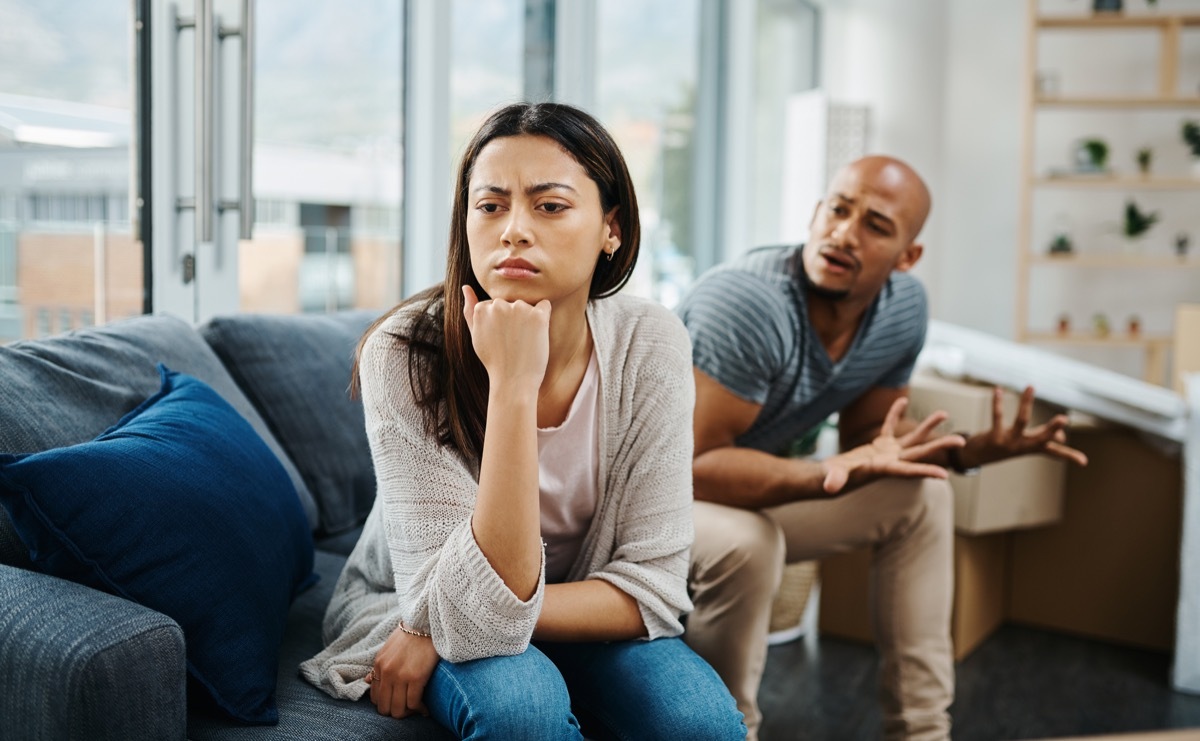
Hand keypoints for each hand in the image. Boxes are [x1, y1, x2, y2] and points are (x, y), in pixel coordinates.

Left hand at [365, 624, 438, 718]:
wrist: (426, 623)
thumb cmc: (410, 635)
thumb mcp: (388, 650)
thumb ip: (378, 667)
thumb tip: (368, 681)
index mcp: (378, 666)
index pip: (375, 698)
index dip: (387, 704)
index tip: (399, 702)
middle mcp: (386, 673)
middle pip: (384, 709)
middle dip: (396, 712)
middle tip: (408, 709)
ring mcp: (400, 676)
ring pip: (398, 710)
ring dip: (408, 713)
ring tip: (417, 708)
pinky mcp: (416, 677)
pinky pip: (413, 704)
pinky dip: (420, 710)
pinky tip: (425, 708)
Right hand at [462, 285, 550, 390]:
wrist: (513, 380)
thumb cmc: (494, 360)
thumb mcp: (476, 335)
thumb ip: (469, 310)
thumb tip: (466, 287)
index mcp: (483, 308)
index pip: (495, 304)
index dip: (500, 322)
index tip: (500, 338)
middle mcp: (500, 305)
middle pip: (511, 302)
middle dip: (514, 318)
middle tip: (512, 341)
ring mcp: (520, 309)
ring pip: (527, 305)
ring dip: (528, 319)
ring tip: (523, 341)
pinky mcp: (538, 316)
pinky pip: (545, 305)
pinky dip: (543, 316)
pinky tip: (536, 333)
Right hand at [821, 397, 964, 493]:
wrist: (828, 478)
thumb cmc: (829, 479)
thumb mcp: (832, 478)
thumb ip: (834, 480)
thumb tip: (831, 485)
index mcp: (882, 470)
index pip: (906, 471)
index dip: (924, 471)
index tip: (944, 474)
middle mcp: (890, 462)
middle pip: (919, 452)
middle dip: (940, 446)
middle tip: (962, 441)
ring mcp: (886, 453)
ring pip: (912, 438)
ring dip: (928, 427)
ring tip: (945, 413)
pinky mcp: (878, 445)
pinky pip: (890, 427)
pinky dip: (895, 414)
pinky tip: (903, 401)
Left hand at [961, 386, 1087, 467]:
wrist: (977, 456)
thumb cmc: (1006, 447)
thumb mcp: (1026, 445)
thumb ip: (1044, 439)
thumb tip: (1061, 437)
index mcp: (1033, 448)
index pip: (1055, 453)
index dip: (1070, 456)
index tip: (1084, 462)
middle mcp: (1023, 446)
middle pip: (1042, 438)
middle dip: (1052, 429)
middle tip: (1063, 419)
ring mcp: (1008, 442)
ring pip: (1021, 420)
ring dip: (1026, 403)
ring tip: (1031, 386)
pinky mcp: (994, 436)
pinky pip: (998, 416)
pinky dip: (997, 402)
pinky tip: (998, 390)